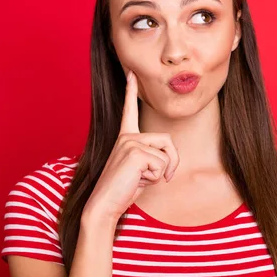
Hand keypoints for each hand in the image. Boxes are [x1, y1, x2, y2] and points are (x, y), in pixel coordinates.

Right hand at [83, 70, 179, 223]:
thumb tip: (168, 157)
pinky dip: (156, 178)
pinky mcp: (135, 152)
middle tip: (157, 178)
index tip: (131, 71)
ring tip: (141, 179)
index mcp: (126, 137)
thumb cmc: (124, 190)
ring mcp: (130, 142)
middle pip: (168, 141)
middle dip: (172, 162)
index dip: (130, 90)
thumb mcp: (142, 170)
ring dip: (162, 172)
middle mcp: (127, 136)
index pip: (130, 110)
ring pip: (167, 154)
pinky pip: (162, 165)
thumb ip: (153, 157)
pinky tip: (137, 181)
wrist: (104, 205)